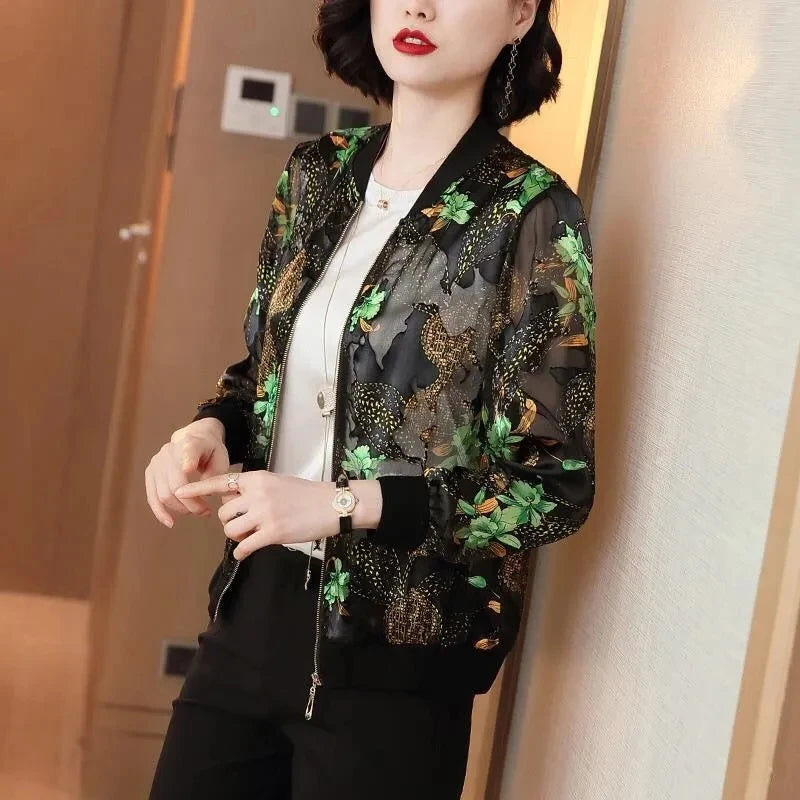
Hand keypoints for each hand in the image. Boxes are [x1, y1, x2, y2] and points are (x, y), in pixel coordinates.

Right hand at [144, 418, 229, 527]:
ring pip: (163, 493)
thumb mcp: (221, 458)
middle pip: (176, 483)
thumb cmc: (211, 451)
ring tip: (195, 512)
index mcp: (191, 443)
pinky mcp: (150, 472)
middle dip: (191, 503)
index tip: (188, 468)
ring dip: (180, 509)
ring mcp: (157, 462)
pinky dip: (160, 512)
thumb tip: (203, 493)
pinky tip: (170, 522)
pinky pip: (152, 496)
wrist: (195, 438)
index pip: (189, 451)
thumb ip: (214, 473)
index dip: (188, 460)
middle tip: (206, 512)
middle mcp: (169, 451)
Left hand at [174, 472, 383, 560]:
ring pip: (231, 529)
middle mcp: (258, 494)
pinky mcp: (273, 533)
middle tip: (243, 525)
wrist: (332, 505)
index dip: (198, 488)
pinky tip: (247, 550)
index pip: (221, 481)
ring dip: (236, 535)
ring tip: (250, 535)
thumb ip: (255, 489)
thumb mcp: (278, 482)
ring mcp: (265, 514)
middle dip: (229, 521)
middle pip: (224, 511)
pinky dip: (242, 551)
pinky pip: (245, 546)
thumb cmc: (307, 494)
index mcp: (257, 479)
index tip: (179, 492)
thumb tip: (234, 500)